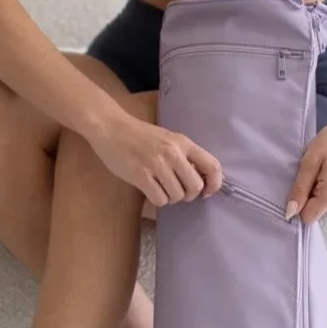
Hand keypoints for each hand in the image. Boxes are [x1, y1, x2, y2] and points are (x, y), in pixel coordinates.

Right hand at [90, 115, 222, 208]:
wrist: (111, 128)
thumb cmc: (141, 135)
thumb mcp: (169, 139)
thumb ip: (185, 156)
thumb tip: (201, 180)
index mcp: (183, 143)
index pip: (212, 166)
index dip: (215, 184)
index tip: (206, 192)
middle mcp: (173, 153)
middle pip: (195, 187)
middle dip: (189, 195)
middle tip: (178, 190)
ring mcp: (156, 164)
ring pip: (177, 196)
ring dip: (170, 197)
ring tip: (160, 187)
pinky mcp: (140, 175)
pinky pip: (159, 200)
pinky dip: (157, 200)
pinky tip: (150, 190)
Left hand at [286, 118, 326, 224]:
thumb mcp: (309, 162)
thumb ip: (299, 189)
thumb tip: (290, 213)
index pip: (308, 216)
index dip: (302, 202)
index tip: (305, 183)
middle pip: (317, 213)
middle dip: (312, 197)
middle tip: (317, 175)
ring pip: (326, 210)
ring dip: (321, 196)